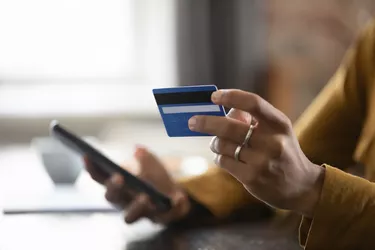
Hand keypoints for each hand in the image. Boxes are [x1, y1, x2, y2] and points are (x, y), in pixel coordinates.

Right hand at [84, 146, 190, 223]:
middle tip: (119, 177)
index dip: (92, 168)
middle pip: (112, 198)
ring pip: (130, 216)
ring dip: (136, 206)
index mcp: (119, 186)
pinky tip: (179, 198)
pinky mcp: (160, 218)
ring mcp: (141, 212)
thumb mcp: (152, 164)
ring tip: (146, 196)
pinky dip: (173, 206)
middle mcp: (125, 201)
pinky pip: (165, 216)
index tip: (87, 155)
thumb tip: (138, 149)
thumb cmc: (156, 178)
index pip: (100, 178)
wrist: (175, 195)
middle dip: (113, 188)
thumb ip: (146, 157)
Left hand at [188, 89, 324, 217]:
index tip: (214, 96)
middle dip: (206, 122)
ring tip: (218, 143)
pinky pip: (223, 161)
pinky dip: (219, 156)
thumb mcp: (277, 131)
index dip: (231, 97)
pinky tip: (225, 157)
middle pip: (229, 126)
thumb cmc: (283, 152)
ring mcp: (262, 161)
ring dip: (214, 142)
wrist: (301, 187)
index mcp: (280, 124)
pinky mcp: (251, 177)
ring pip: (222, 144)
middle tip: (192, 121)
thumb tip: (224, 112)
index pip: (253, 103)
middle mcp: (273, 141)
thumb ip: (254, 119)